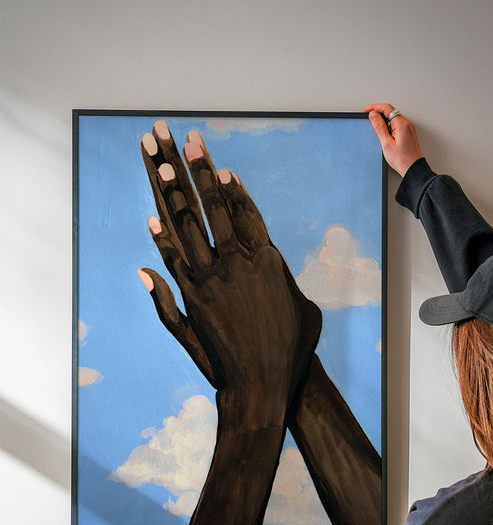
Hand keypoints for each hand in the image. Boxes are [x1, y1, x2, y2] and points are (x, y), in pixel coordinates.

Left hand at [139, 123, 321, 423]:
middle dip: (201, 171)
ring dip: (175, 193)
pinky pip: (174, 262)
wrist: (265, 383)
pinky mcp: (194, 300)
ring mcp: (213, 280)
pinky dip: (162, 239)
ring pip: (189, 228)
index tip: (222, 167)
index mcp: (268, 262)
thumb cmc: (292, 349)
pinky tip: (152, 218)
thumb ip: (289, 284)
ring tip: (163, 165)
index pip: (248, 215)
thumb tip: (273, 263)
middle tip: (190, 141)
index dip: (234, 189)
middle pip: (215, 208)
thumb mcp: (307, 313)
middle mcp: (238, 264)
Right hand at [363, 103, 422, 176]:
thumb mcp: (386, 143)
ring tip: (374, 127)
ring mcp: (408, 128)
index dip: (374, 108)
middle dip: (378, 113)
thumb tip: (373, 115)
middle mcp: (407, 124)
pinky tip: (384, 134)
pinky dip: (388, 126)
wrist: (413, 168)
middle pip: (390, 111)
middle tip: (368, 119)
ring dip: (383, 120)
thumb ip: (379, 127)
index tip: (366, 111)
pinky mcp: (408, 133)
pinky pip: (396, 124)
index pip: (386, 108)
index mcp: (402, 124)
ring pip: (393, 118)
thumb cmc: (402, 159)